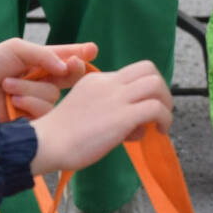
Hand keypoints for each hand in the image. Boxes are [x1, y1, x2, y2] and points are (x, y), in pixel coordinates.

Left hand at [0, 39, 94, 121]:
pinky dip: (29, 103)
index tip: (92, 50)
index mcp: (36, 66)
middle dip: (71, 70)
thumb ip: (45, 55)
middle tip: (72, 65)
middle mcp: (39, 84)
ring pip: (54, 95)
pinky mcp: (33, 122)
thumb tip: (67, 67)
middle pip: (68, 78)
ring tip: (8, 86)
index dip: (79, 56)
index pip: (64, 60)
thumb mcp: (16, 49)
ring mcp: (36, 104)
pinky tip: (13, 102)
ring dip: (31, 88)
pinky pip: (46, 111)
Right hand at [28, 62, 173, 173]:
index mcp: (97, 79)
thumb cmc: (60, 137)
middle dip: (161, 90)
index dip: (143, 90)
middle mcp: (108, 83)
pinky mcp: (122, 116)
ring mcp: (116, 98)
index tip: (141, 111)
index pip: (131, 73)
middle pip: (148, 69)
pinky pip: (156, 108)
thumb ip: (107, 109)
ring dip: (166, 104)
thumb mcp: (84, 109)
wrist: (47, 143)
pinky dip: (165, 119)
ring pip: (155, 84)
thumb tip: (134, 125)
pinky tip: (160, 132)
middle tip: (159, 112)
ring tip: (162, 123)